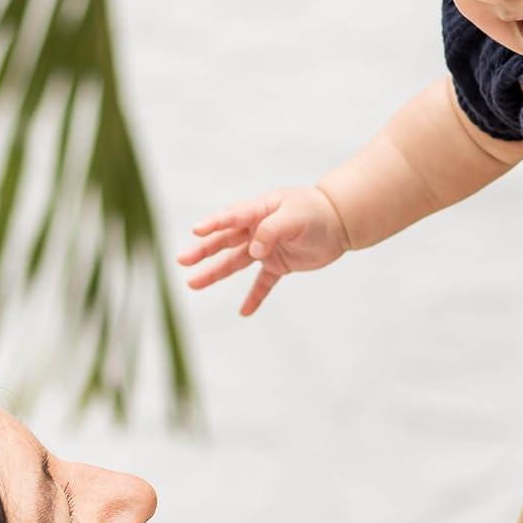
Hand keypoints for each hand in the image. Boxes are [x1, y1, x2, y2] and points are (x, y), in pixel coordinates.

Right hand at [177, 187, 349, 315]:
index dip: (215, 223)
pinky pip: (263, 282)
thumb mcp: (295, 216)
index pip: (232, 217)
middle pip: (225, 241)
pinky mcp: (279, 264)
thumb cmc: (316, 212)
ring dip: (215, 273)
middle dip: (203, 251)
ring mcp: (266, 248)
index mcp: (259, 210)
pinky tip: (243, 312)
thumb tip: (254, 250)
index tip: (196, 231)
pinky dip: (254, 297)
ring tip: (193, 284)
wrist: (340, 222)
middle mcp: (256, 229)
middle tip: (182, 261)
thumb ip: (272, 230)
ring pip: (235, 262)